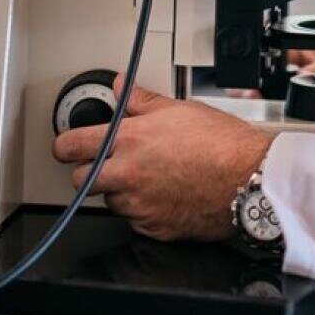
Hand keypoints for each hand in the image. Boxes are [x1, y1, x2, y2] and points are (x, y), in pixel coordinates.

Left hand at [52, 75, 272, 241]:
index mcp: (132, 139)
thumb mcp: (181, 109)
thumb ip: (142, 100)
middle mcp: (128, 174)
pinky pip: (135, 221)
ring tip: (152, 178)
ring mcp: (139, 204)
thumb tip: (121, 87)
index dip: (64, 145)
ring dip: (121, 191)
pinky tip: (167, 194)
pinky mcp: (153, 228)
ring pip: (110, 201)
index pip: (72, 146)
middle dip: (90, 171)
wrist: (250, 179)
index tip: (67, 146)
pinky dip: (144, 210)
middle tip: (109, 163)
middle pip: (80, 180)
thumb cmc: (223, 144)